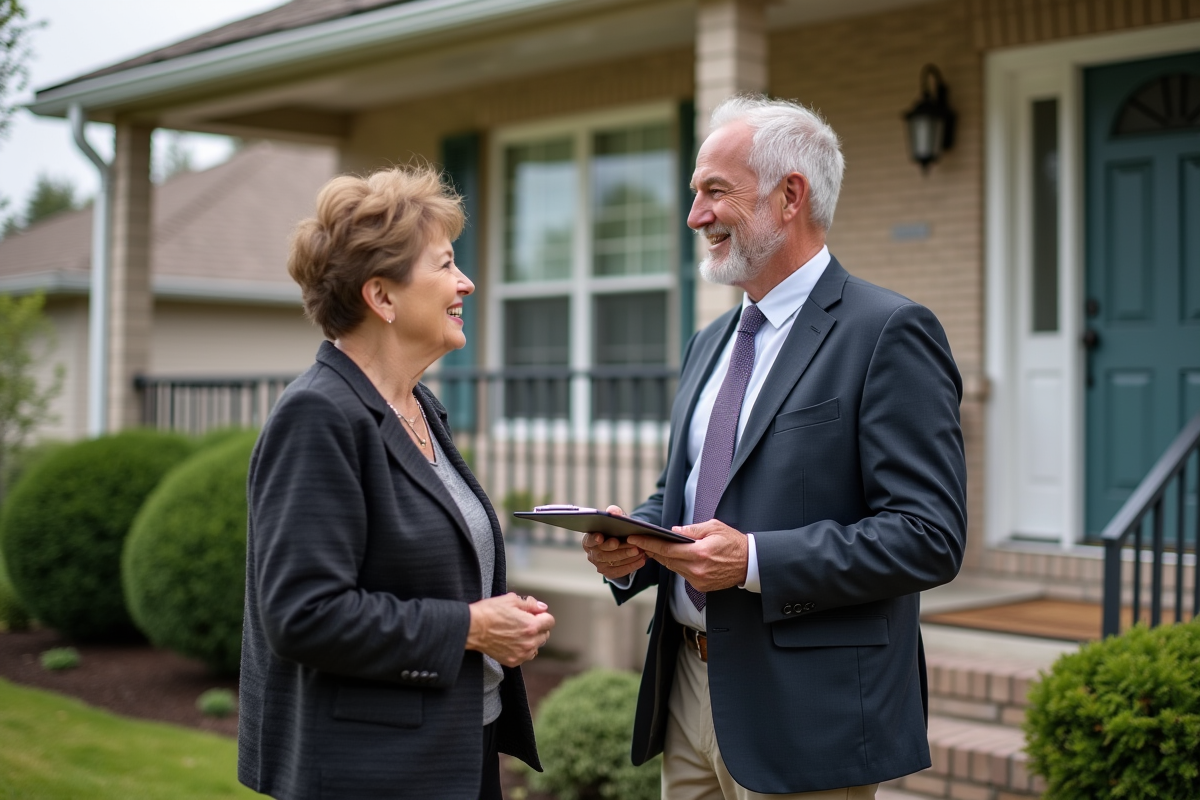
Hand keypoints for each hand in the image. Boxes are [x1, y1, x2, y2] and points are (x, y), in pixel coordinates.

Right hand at [466, 593, 555, 666]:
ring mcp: (521, 653)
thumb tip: (542, 607)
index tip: (534, 614)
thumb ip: (530, 604)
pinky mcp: (513, 661)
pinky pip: (526, 656)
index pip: (550, 621)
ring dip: (531, 640)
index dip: (542, 615)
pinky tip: (512, 641)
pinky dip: (523, 649)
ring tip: (517, 632)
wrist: (472, 628)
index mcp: (531, 625)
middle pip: (545, 635)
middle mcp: (529, 642)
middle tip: (523, 622)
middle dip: (538, 627)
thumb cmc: (489, 612)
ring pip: (536, 646)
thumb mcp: (511, 600)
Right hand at [582, 505, 646, 579]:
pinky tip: (642, 560)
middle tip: (633, 546)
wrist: (621, 542)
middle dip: (619, 550)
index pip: (588, 540)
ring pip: (613, 562)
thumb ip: (614, 513)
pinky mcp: (609, 573)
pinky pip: (620, 571)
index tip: (600, 537)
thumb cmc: (615, 529)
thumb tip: (613, 512)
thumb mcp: (615, 519)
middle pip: (602, 554)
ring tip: (641, 551)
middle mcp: (591, 554)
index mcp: (588, 540)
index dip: (593, 539)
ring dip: (628, 557)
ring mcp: (599, 565)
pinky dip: (632, 566)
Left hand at [627, 519, 747, 591]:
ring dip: (663, 558)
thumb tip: (673, 532)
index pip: (667, 549)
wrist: (750, 563)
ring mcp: (699, 580)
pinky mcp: (701, 586)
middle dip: (652, 550)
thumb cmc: (733, 542)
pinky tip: (673, 557)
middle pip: (667, 560)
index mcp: (700, 553)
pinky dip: (677, 565)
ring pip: (673, 568)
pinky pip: (682, 574)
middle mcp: (697, 569)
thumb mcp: (714, 528)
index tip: (634, 539)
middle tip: (639, 541)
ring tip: (652, 547)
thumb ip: (692, 530)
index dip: (648, 544)